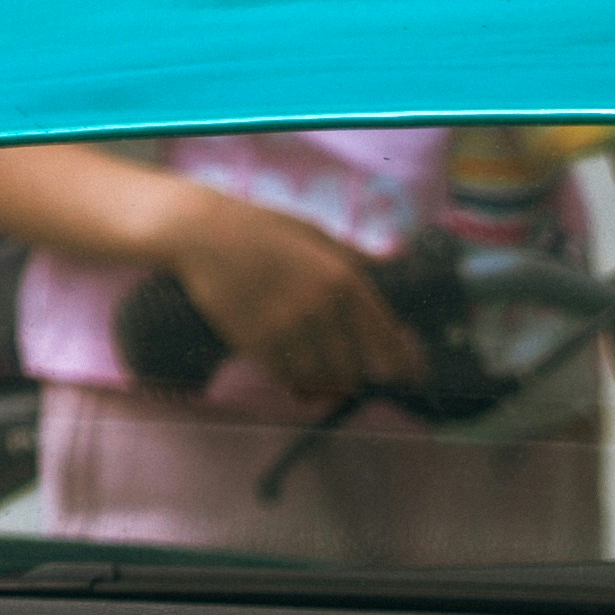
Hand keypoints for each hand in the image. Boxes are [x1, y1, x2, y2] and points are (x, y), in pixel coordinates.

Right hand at [158, 184, 425, 400]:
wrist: (204, 234)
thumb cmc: (264, 231)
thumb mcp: (318, 235)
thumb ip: (357, 256)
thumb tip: (398, 258)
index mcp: (345, 279)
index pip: (386, 339)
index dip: (403, 366)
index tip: (410, 378)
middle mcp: (322, 306)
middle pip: (354, 369)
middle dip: (354, 377)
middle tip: (350, 378)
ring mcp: (289, 326)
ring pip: (321, 379)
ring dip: (324, 383)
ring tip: (322, 378)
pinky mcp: (257, 342)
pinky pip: (288, 378)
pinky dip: (295, 384)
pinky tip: (297, 381)